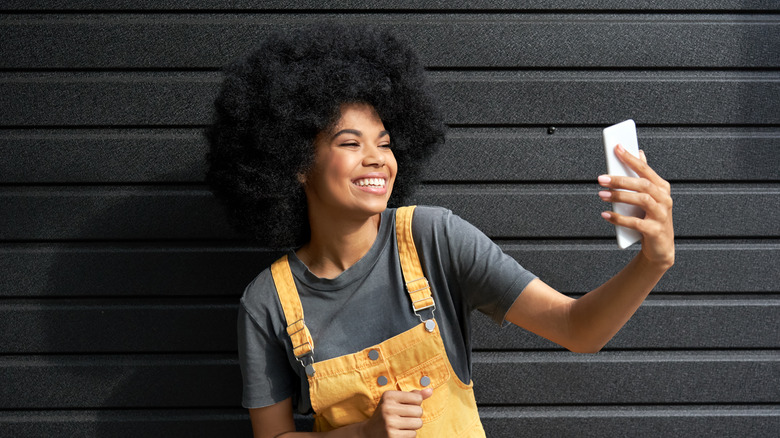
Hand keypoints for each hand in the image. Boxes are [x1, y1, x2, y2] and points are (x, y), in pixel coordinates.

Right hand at [360, 388, 432, 437]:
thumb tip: (431, 391)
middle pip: (419, 411)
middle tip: (404, 417)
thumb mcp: (396, 401)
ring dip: (413, 426)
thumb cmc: (387, 413)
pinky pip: (413, 434)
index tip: (405, 406)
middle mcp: (388, 408)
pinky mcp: (392, 436)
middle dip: (415, 416)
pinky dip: (409, 434)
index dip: (415, 404)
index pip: (417, 398)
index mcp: (389, 396)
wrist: (369, 433)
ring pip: (418, 423)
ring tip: (402, 425)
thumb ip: (413, 395)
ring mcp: (389, 423)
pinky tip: (399, 432)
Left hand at [598, 145, 674, 268]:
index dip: (631, 159)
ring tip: (601, 194)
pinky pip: (636, 223)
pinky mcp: (655, 231)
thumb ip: (643, 176)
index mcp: (662, 188)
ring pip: (641, 200)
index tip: (616, 148)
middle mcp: (665, 199)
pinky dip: (619, 218)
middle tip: (601, 178)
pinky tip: (606, 214)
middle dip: (620, 180)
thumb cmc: (650, 218)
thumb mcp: (648, 197)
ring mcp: (662, 215)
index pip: (645, 170)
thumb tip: (639, 152)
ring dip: (620, 196)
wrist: (660, 247)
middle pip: (642, 185)